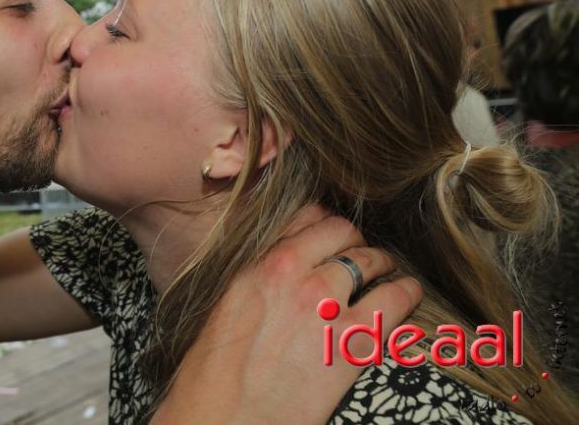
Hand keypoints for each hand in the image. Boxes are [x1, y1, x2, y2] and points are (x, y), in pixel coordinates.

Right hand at [149, 205, 421, 424]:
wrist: (226, 417)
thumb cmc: (215, 371)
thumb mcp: (228, 303)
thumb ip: (260, 276)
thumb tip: (283, 267)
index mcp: (261, 264)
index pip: (306, 218)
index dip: (325, 225)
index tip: (331, 235)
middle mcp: (296, 276)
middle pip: (343, 234)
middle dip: (356, 242)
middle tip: (361, 255)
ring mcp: (327, 307)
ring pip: (372, 261)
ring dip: (383, 264)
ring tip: (390, 274)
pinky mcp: (353, 344)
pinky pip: (394, 303)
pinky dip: (406, 295)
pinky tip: (409, 297)